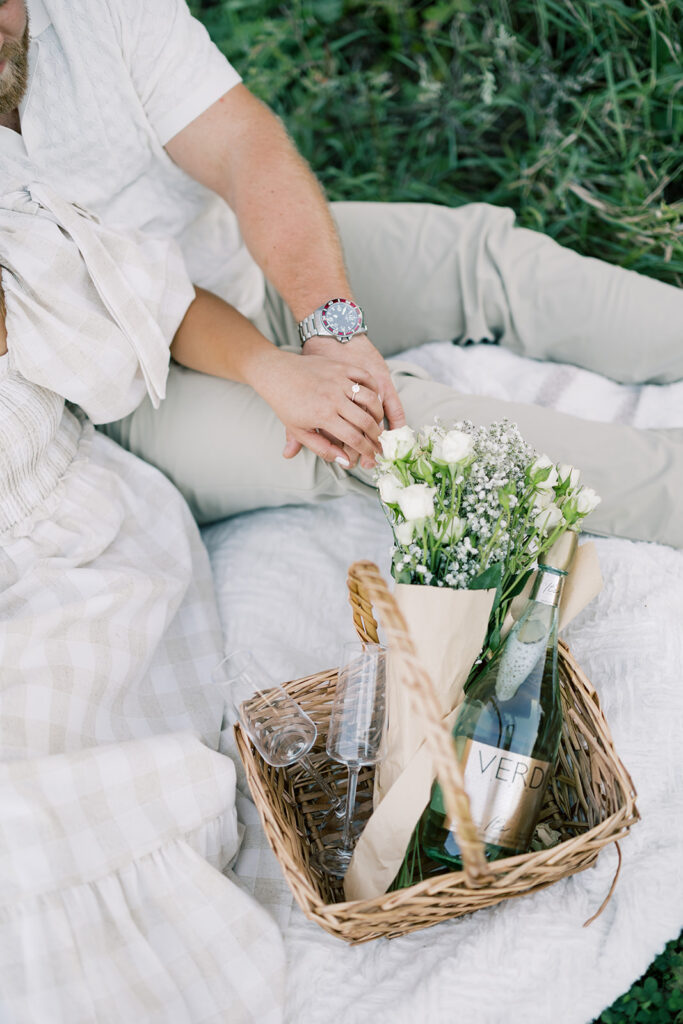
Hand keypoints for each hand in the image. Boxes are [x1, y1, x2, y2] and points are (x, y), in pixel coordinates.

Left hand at [287, 334, 405, 466]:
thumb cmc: (286, 404)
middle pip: (366, 421)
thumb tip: (345, 461)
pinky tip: (374, 399)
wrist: (276, 373)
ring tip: (377, 423)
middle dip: (376, 436)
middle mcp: (333, 397)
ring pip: (371, 399)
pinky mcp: (341, 366)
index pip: (353, 438)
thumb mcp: (299, 431)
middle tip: (379, 443)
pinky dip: (374, 388)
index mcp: (323, 415)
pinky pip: (366, 377)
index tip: (372, 456)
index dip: (366, 450)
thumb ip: (322, 448)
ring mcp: (339, 380)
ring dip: (378, 414)